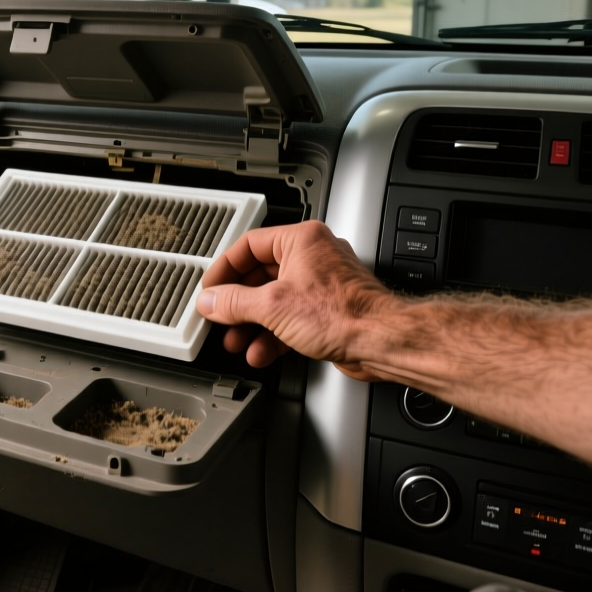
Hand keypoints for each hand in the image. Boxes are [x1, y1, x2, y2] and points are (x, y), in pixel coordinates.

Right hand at [195, 221, 393, 372]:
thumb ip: (233, 303)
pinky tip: (261, 351)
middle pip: (260, 276)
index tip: (210, 288)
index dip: (224, 269)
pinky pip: (290, 318)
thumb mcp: (272, 306)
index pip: (248, 246)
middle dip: (238, 304)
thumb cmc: (345, 314)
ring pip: (274, 300)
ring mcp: (321, 285)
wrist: (382, 342)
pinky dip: (273, 334)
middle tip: (220, 317)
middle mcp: (313, 257)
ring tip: (237, 340)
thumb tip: (210, 301)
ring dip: (253, 324)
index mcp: (301, 240)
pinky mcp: (328, 311)